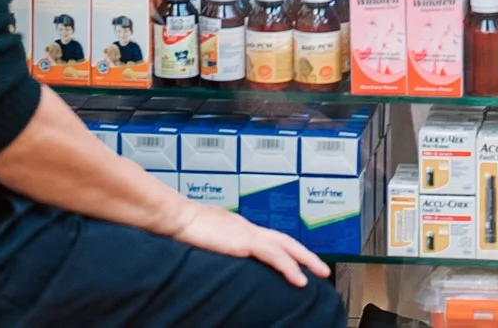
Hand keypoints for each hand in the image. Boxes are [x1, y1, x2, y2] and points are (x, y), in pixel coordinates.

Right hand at [167, 200, 329, 286]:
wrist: (176, 217)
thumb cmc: (184, 227)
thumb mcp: (206, 239)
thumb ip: (217, 245)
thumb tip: (219, 255)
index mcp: (240, 227)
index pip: (271, 239)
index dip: (287, 250)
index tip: (299, 261)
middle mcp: (248, 227)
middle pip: (285, 240)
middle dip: (305, 254)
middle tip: (321, 268)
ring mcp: (247, 233)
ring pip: (286, 246)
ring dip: (305, 261)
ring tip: (319, 274)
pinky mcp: (244, 241)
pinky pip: (274, 256)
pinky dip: (289, 267)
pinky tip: (299, 280)